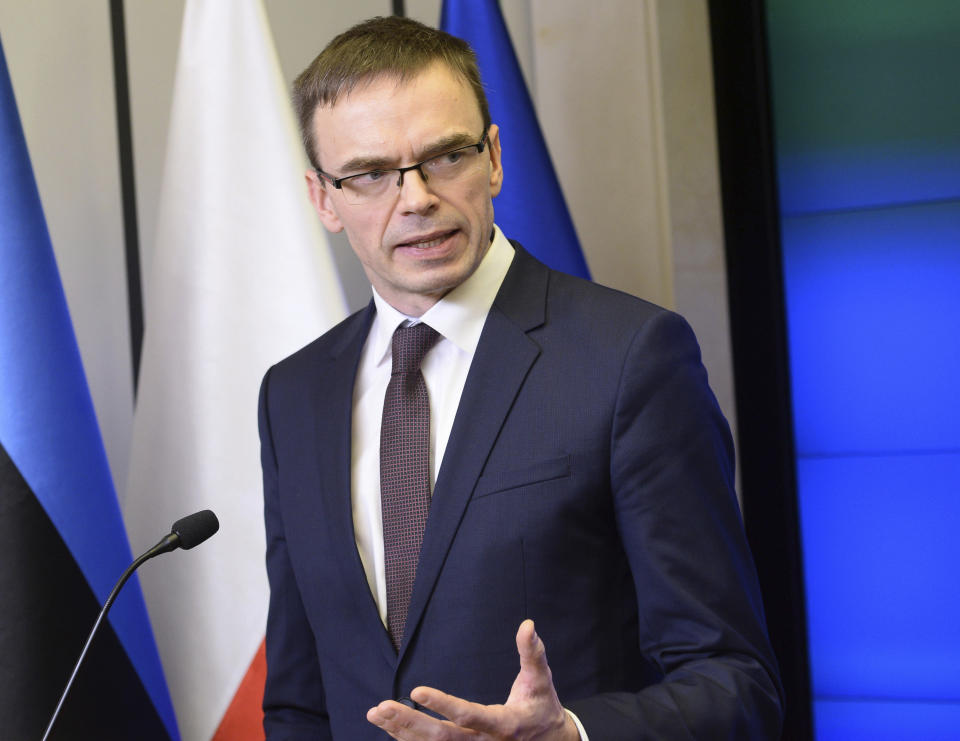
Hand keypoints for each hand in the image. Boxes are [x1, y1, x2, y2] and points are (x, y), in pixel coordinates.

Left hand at [367, 619, 579, 739]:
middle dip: (409, 722)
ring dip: (401, 731)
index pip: (469, 717)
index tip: (417, 691)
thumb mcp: (541, 680)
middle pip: (441, 739)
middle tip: (382, 707)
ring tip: (376, 713)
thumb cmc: (541, 706)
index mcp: (504, 725)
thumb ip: (532, 653)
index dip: (443, 705)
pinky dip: (408, 738)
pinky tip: (389, 726)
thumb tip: (527, 625)